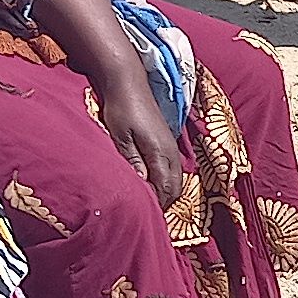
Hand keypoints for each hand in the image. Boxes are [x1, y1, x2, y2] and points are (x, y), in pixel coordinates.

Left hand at [101, 79, 190, 213]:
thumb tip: (143, 186)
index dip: (157, 206)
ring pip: (176, 179)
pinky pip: (172, 169)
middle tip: (146, 214)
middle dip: (164, 203)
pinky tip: (150, 183)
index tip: (144, 216)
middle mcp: (171, 151)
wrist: (128, 81)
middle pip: (176, 188)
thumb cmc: (121, 108)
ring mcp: (171, 146)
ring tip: (148, 202)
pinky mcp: (167, 141)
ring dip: (165, 192)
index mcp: (161, 152)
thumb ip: (133, 161)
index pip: (166, 189)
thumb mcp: (121, 137)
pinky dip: (164, 181)